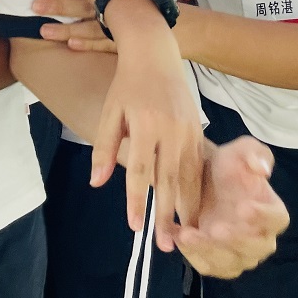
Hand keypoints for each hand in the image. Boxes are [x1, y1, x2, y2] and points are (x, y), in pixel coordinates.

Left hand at [36, 0, 197, 60]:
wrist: (193, 30)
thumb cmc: (161, 10)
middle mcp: (123, 7)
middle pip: (85, 4)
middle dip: (59, 4)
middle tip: (34, 3)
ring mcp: (127, 28)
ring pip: (91, 26)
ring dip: (65, 28)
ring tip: (41, 30)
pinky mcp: (132, 46)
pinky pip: (107, 45)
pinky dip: (88, 44)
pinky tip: (71, 44)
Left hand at [90, 20, 203, 247]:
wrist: (155, 52)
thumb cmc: (127, 83)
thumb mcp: (109, 112)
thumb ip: (104, 148)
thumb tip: (97, 183)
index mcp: (145, 124)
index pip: (140, 171)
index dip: (137, 201)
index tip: (135, 227)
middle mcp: (171, 129)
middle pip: (169, 179)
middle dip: (167, 214)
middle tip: (166, 245)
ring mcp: (189, 129)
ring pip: (190, 175)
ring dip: (188, 206)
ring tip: (187, 234)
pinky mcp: (199, 129)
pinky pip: (200, 164)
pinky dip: (198, 188)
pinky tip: (196, 206)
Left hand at [175, 137, 288, 278]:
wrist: (201, 179)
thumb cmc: (227, 165)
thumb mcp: (240, 150)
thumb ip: (254, 153)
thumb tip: (263, 169)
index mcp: (273, 211)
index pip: (277, 219)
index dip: (262, 216)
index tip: (243, 207)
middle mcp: (262, 238)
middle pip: (256, 248)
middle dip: (235, 240)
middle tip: (215, 228)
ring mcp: (240, 254)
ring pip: (230, 263)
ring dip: (208, 250)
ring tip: (187, 232)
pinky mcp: (217, 263)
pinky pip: (207, 266)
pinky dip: (192, 255)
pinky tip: (177, 235)